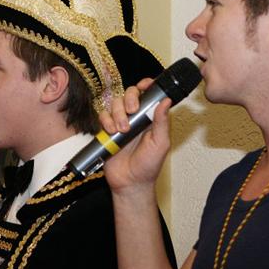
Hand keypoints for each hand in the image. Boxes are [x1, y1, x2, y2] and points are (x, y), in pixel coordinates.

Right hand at [99, 78, 171, 194]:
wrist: (129, 183)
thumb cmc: (148, 166)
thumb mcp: (160, 144)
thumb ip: (162, 122)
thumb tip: (166, 101)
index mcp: (151, 117)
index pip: (148, 94)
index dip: (145, 85)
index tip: (144, 85)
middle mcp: (135, 117)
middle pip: (129, 94)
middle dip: (129, 99)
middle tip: (132, 111)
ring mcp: (120, 122)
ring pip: (115, 103)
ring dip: (117, 113)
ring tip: (122, 129)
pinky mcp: (106, 130)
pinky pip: (102, 115)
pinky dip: (105, 120)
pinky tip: (111, 131)